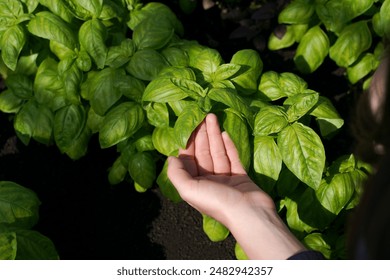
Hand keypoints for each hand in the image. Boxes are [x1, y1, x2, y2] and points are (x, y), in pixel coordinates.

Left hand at [167, 114, 305, 258]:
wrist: (249, 214)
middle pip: (203, 153)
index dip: (188, 142)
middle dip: (202, 135)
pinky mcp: (240, 176)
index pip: (188, 159)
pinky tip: (224, 133)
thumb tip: (170, 158)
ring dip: (214, 135)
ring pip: (217, 153)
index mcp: (194, 185)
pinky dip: (228, 146)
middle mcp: (208, 181)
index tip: (188, 125)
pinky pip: (232, 157)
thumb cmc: (217, 202)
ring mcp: (225, 178)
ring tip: (212, 117)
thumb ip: (176, 174)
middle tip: (202, 115)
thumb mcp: (189, 190)